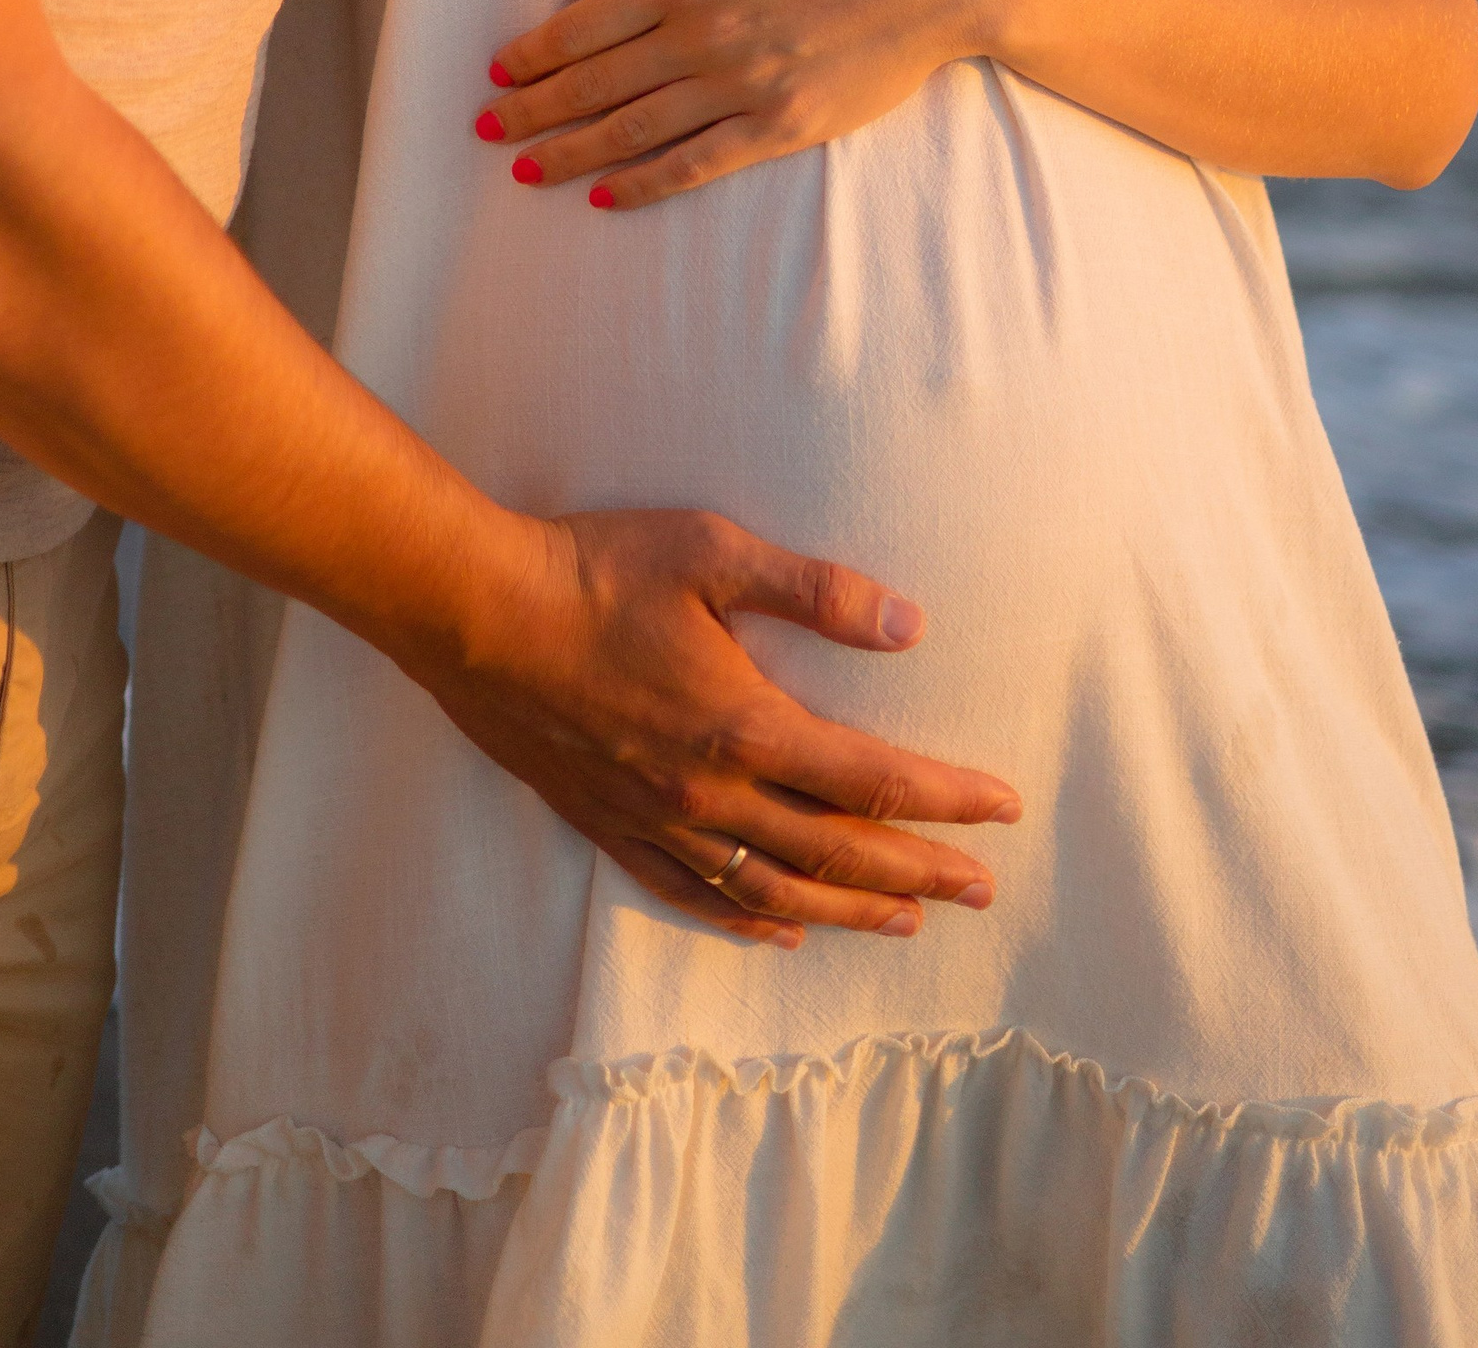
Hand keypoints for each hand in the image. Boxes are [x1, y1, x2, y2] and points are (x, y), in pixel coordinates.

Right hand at [420, 504, 1020, 945]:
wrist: (475, 611)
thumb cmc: (595, 569)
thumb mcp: (712, 551)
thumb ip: (814, 590)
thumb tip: (909, 624)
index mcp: (744, 726)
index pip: (872, 781)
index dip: (945, 799)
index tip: (1002, 810)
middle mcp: (708, 794)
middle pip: (837, 850)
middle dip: (919, 871)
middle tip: (981, 889)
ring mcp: (656, 819)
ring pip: (773, 887)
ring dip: (849, 907)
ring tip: (907, 919)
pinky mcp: (608, 823)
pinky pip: (692, 893)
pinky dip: (748, 917)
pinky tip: (782, 926)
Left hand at [482, 0, 996, 210]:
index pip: (583, 25)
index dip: (532, 53)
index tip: (497, 72)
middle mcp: (702, 32)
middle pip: (594, 81)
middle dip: (530, 107)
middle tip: (486, 128)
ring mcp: (741, 83)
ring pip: (633, 128)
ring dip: (570, 150)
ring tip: (525, 169)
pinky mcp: (781, 125)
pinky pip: (696, 162)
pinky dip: (644, 182)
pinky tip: (604, 195)